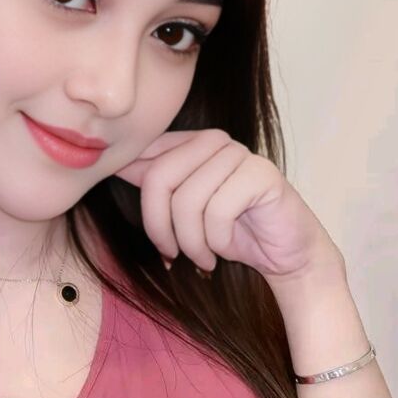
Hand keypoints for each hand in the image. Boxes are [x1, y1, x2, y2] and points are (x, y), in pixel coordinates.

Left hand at [114, 129, 344, 297]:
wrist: (285, 254)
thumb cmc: (232, 232)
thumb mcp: (182, 209)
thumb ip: (154, 184)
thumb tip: (113, 164)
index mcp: (191, 143)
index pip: (145, 158)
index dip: (142, 201)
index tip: (156, 238)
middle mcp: (213, 141)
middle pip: (159, 179)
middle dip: (160, 227)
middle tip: (173, 254)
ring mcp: (238, 154)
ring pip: (187, 200)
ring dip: (191, 242)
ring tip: (203, 256)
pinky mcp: (261, 174)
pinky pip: (217, 212)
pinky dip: (216, 241)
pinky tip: (226, 249)